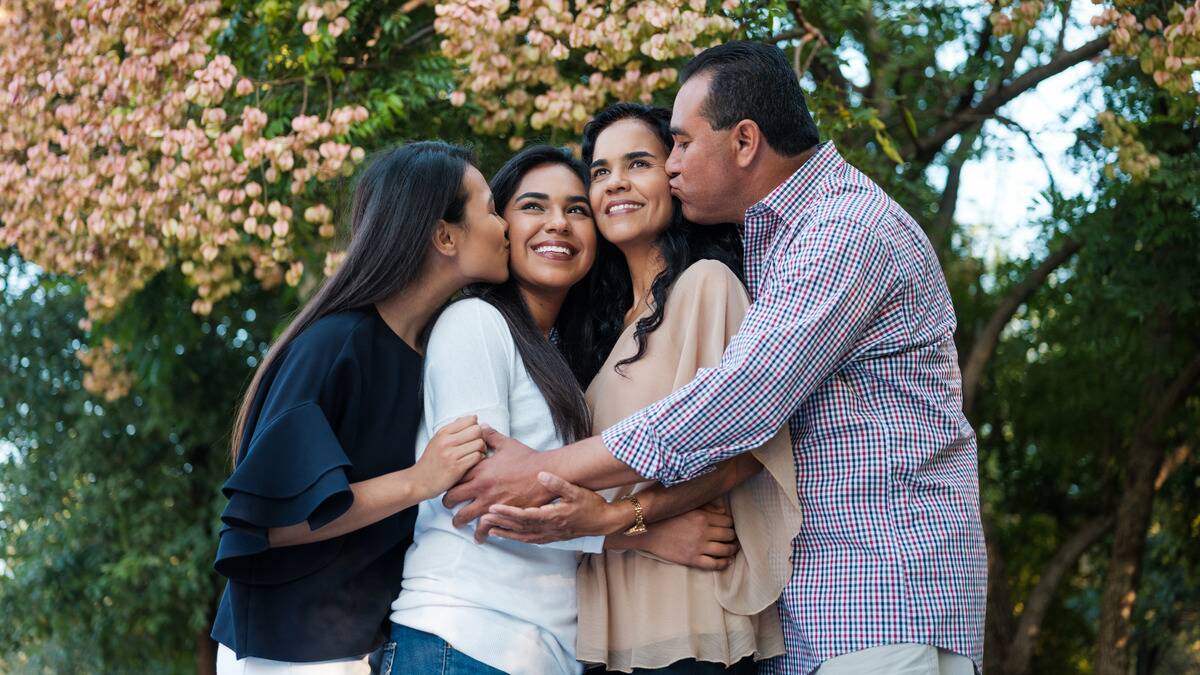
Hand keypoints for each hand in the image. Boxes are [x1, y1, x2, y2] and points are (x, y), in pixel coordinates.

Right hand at [411, 416, 484, 500]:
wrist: (419, 481)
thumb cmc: (431, 462)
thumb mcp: (438, 440)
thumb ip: (453, 430)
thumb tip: (472, 419)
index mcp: (443, 433)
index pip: (470, 420)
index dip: (476, 426)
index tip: (474, 434)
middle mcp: (446, 441)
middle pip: (477, 430)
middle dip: (482, 437)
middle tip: (478, 444)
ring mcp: (451, 455)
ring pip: (479, 443)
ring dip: (482, 449)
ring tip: (477, 454)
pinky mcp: (456, 468)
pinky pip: (477, 457)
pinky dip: (479, 459)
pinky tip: (474, 462)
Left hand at [442, 426, 553, 527]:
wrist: (548, 473)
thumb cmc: (528, 459)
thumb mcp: (508, 444)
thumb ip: (491, 436)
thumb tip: (481, 426)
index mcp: (481, 469)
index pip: (454, 477)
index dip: (448, 482)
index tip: (448, 485)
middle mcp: (482, 486)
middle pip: (453, 498)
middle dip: (447, 503)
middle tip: (447, 506)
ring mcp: (491, 502)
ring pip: (465, 516)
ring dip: (459, 521)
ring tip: (458, 524)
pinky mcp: (502, 513)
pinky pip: (485, 527)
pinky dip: (480, 533)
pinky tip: (480, 536)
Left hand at [477, 472, 629, 543]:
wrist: (602, 522)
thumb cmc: (590, 504)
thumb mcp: (576, 491)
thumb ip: (558, 483)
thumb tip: (542, 475)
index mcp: (552, 516)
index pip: (524, 516)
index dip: (507, 513)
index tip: (491, 509)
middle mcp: (548, 528)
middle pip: (518, 527)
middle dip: (498, 524)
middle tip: (480, 520)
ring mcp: (549, 535)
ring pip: (521, 536)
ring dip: (504, 533)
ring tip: (486, 530)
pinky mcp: (550, 537)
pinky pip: (528, 539)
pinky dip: (514, 538)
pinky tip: (504, 535)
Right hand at [625, 507, 737, 570]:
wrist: (647, 531)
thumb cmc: (665, 516)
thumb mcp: (686, 505)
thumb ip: (706, 506)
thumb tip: (724, 512)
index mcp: (702, 516)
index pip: (728, 521)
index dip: (731, 524)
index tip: (730, 527)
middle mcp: (703, 531)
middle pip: (729, 535)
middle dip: (733, 537)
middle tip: (733, 538)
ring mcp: (698, 546)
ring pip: (725, 550)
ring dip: (732, 550)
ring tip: (733, 549)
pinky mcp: (691, 559)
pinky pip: (714, 564)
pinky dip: (723, 564)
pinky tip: (726, 561)